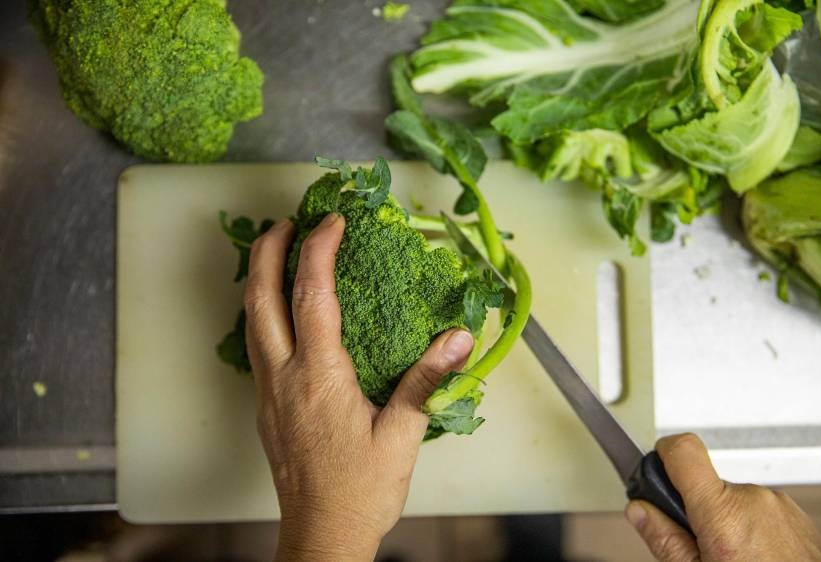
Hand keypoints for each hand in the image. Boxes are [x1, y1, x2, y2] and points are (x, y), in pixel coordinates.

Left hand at [245, 213, 474, 561]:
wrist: (322, 534)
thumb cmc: (364, 490)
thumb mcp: (402, 434)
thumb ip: (426, 380)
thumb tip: (459, 336)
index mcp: (320, 376)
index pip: (313, 296)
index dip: (319, 251)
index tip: (332, 222)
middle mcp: (284, 376)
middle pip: (260, 299)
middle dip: (267, 252)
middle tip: (286, 223)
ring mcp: (268, 391)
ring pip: (251, 321)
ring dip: (259, 279)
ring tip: (277, 254)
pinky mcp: (265, 406)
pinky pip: (257, 344)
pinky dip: (264, 311)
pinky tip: (282, 311)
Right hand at [625, 433, 820, 560]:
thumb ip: (665, 540)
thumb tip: (640, 511)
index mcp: (723, 513)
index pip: (683, 450)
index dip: (663, 454)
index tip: (656, 469)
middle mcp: (753, 498)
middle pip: (705, 486)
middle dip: (696, 512)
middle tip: (701, 548)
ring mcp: (778, 505)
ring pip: (733, 502)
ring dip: (726, 524)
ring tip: (734, 559)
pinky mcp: (795, 514)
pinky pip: (758, 512)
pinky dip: (750, 531)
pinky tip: (754, 557)